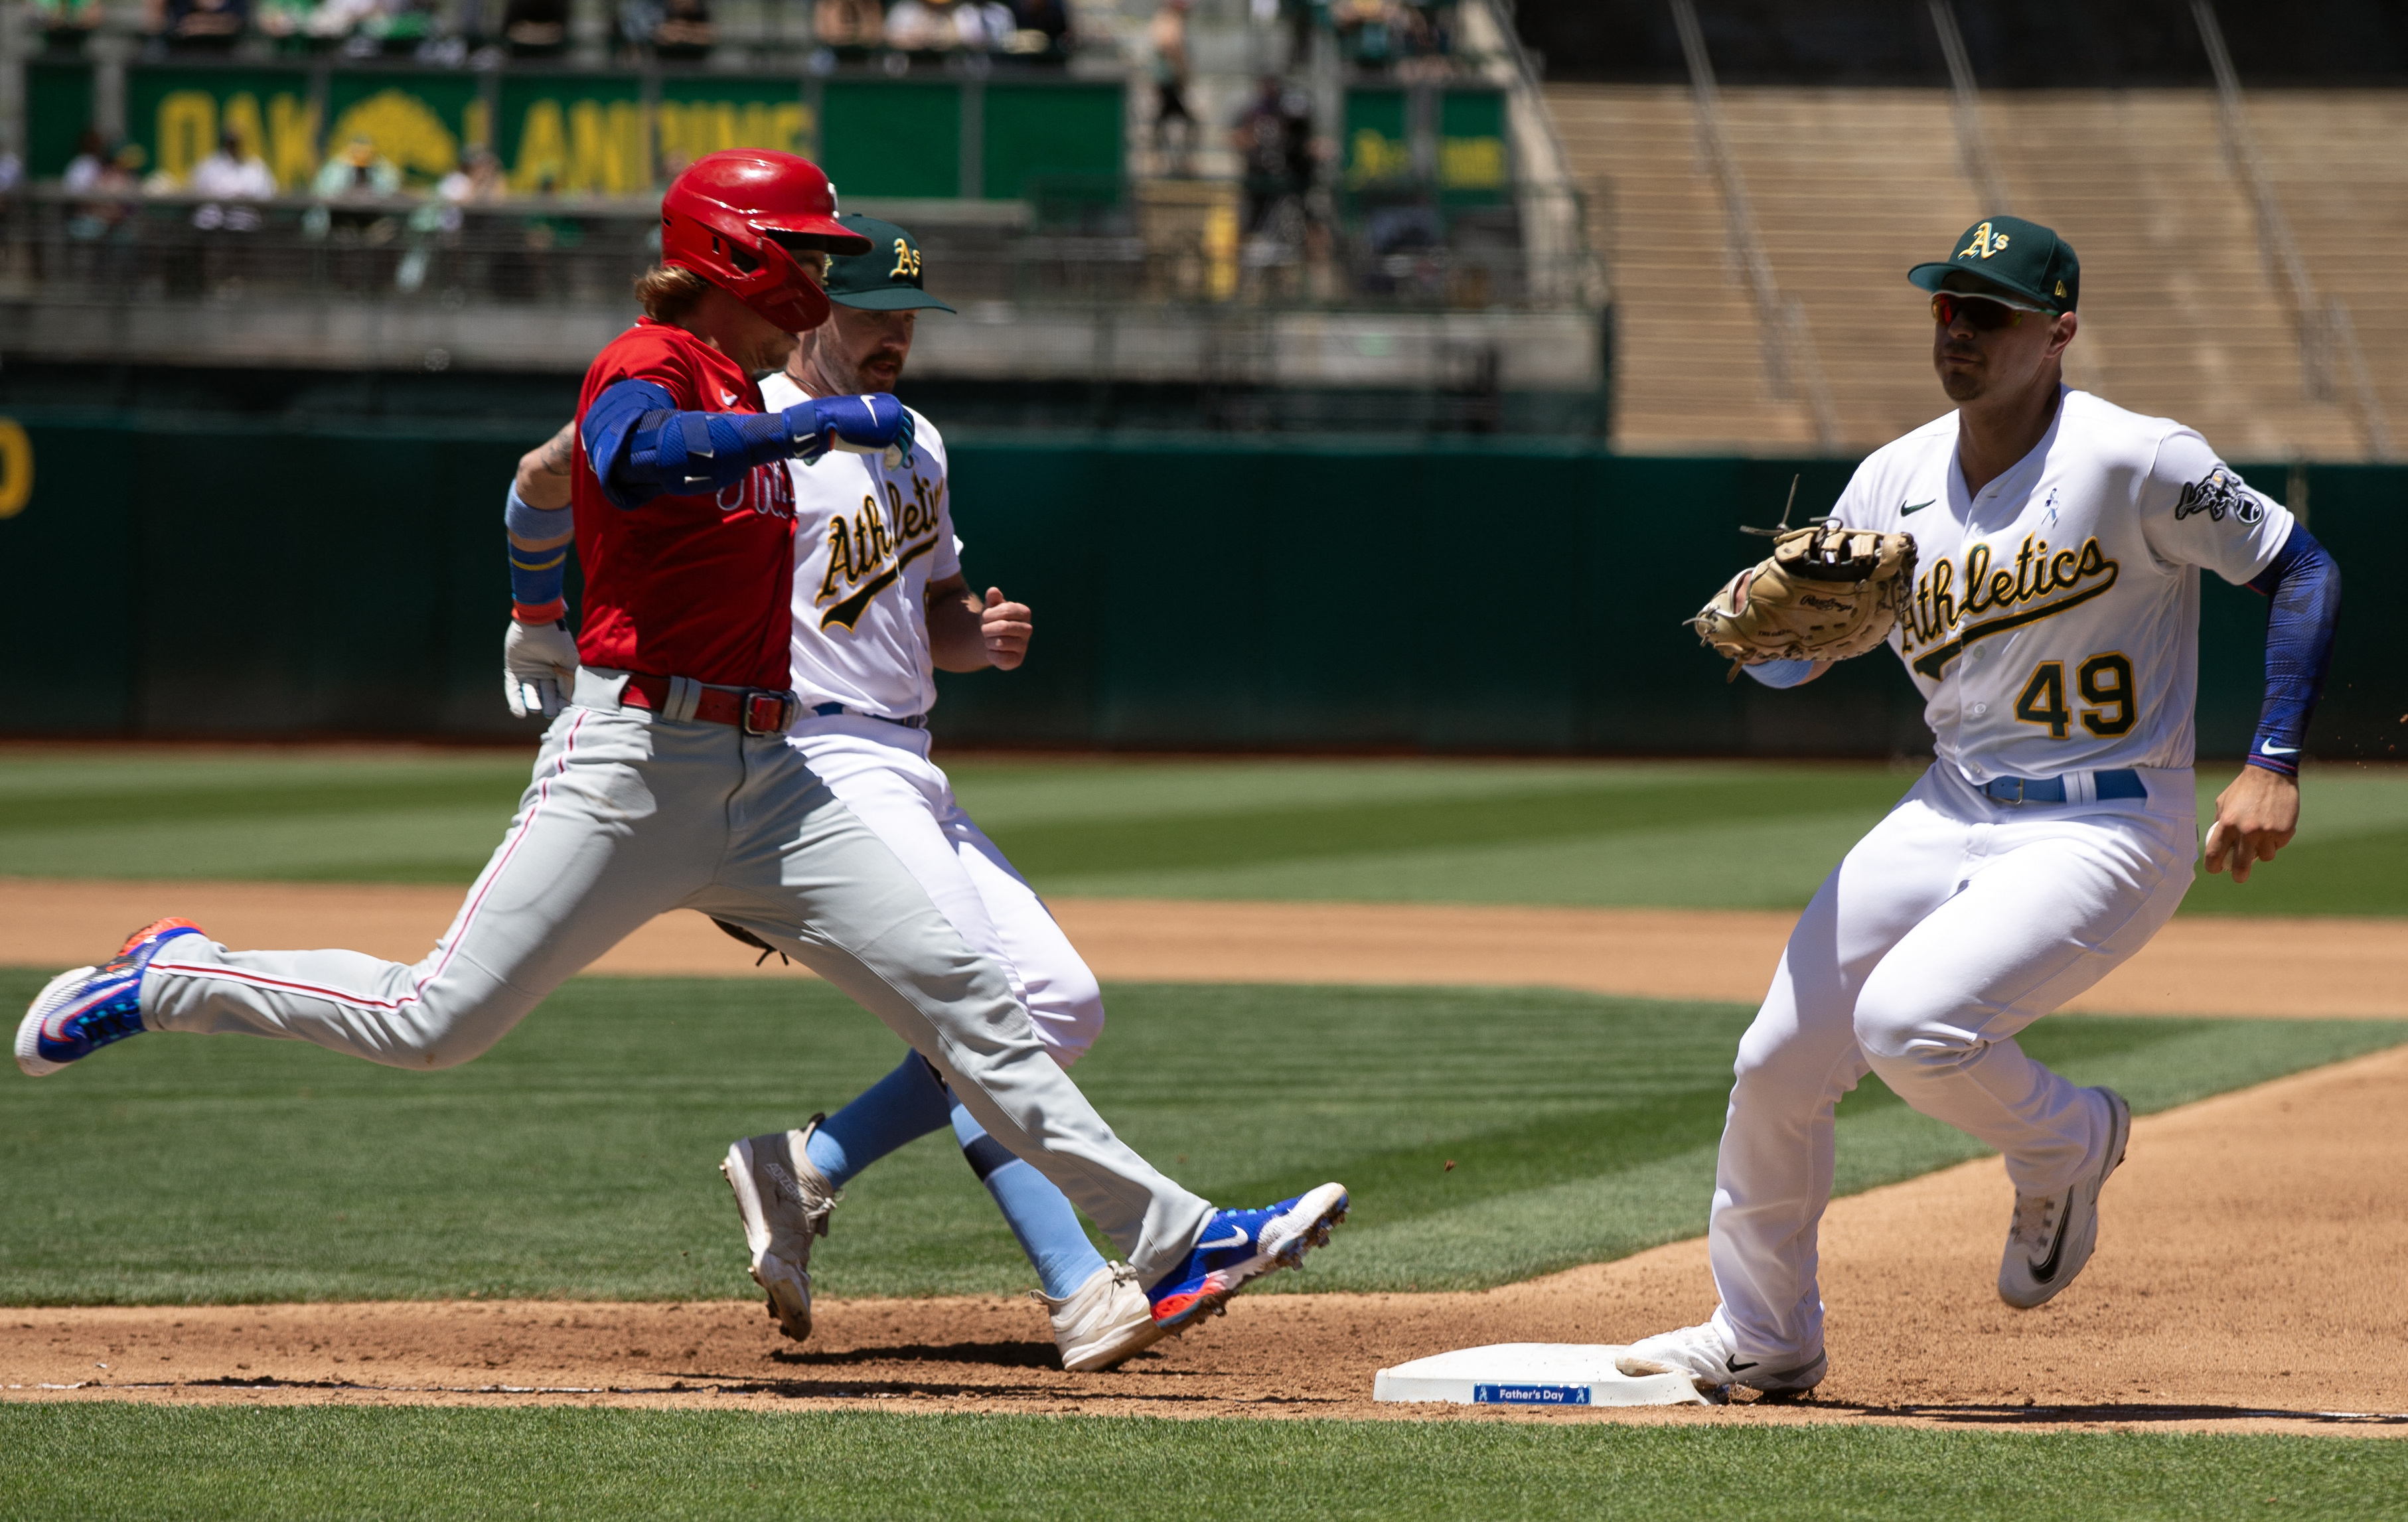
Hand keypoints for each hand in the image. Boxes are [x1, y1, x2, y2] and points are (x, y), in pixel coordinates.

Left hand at [503, 616, 579, 718]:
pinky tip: (519, 712)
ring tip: (535, 708)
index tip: (563, 710)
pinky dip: (515, 701)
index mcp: (559, 673)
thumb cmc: (557, 638)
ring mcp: (528, 673)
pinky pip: (513, 689)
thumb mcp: (570, 660)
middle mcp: (544, 675)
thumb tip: (569, 701)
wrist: (537, 621)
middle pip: (546, 695)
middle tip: (550, 712)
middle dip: (548, 704)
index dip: (562, 702)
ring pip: (531, 693)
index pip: (561, 693)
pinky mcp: (513, 671)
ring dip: (533, 702)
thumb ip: (569, 680)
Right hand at [784, 394, 913, 468]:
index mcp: (889, 402)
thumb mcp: (864, 412)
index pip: (906, 418)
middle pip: (909, 431)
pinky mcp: (888, 440)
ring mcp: (893, 426)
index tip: (902, 442)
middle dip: (907, 443)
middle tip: (901, 455)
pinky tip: (888, 466)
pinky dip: (894, 462)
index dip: (906, 431)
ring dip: (901, 455)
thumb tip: (880, 429)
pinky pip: (898, 454)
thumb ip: (876, 418)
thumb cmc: (841, 416)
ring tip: (892, 462)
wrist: (830, 420)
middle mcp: (895, 412)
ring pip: (905, 443)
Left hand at [978, 587, 1031, 669]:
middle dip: (987, 629)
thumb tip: (993, 591)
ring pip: (1000, 643)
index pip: (1005, 610)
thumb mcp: (990, 607)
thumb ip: (992, 598)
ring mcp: (1024, 646)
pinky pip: (1001, 658)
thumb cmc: (992, 619)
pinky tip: (991, 651)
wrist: (991, 639)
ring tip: (988, 640)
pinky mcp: (1018, 660)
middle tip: (984, 630)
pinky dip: (990, 654)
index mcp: (1024, 612)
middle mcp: (1028, 629)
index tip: (985, 618)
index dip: (989, 614)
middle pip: (1003, 627)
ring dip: (988, 642)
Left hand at [2203, 764, 2299, 883]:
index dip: (2213, 866)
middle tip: (2238, 877)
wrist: (2271, 773)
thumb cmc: (2243, 788)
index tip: (2215, 869)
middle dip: (2238, 875)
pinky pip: (2278, 846)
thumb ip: (2220, 823)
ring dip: (2262, 851)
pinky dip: (2275, 841)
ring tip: (2262, 836)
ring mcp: (2267, 832)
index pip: (2215, 853)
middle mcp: (2247, 830)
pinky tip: (2274, 825)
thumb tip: (2215, 844)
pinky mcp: (2284, 831)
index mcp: (2227, 823)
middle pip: (2241, 865)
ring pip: (2264, 856)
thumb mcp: (2223, 803)